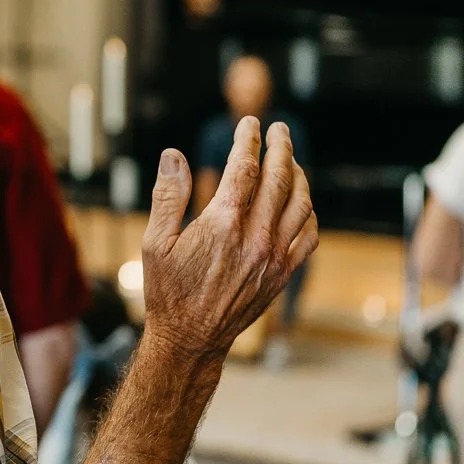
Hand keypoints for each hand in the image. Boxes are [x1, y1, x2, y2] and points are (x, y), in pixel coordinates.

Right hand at [139, 118, 317, 360]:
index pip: (243, 167)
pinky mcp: (283, 274)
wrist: (190, 339)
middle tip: (278, 130)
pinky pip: (308, 235)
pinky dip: (308, 212)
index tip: (248, 125)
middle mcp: (254, 237)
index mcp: (221, 224)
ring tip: (291, 159)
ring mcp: (273, 256)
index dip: (247, 140)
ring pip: (299, 203)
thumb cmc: (167, 291)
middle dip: (280, 147)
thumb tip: (173, 155)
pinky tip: (300, 202)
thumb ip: (167, 195)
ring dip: (299, 174)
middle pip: (278, 178)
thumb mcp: (154, 242)